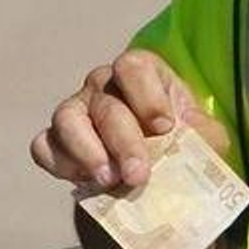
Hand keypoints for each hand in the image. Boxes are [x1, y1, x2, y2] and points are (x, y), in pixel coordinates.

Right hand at [30, 49, 229, 189]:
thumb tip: (191, 133)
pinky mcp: (55, 141)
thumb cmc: (180, 145)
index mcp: (140, 74)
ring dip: (87, 151)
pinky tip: (85, 182)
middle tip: (138, 176)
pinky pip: (44, 147)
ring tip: (108, 181)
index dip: (147, 96)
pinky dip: (61, 165)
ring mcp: (75, 112)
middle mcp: (102, 86)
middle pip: (105, 104)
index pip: (133, 66)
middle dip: (123, 142)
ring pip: (67, 118)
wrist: (155, 178)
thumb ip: (205, 134)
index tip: (164, 128)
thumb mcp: (205, 139)